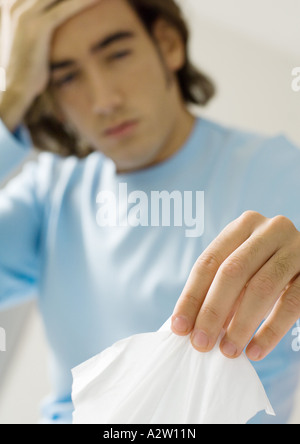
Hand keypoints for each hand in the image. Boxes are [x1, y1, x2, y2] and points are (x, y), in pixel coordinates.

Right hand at [0, 0, 99, 131]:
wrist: (16, 88)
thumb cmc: (28, 68)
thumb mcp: (32, 39)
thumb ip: (41, 23)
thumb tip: (54, 20)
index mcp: (14, 5)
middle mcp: (16, 5)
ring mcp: (25, 15)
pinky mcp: (37, 28)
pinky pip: (64, 9)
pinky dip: (83, 2)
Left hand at [171, 211, 299, 360]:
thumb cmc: (265, 267)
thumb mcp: (242, 268)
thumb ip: (218, 288)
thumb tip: (189, 326)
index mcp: (243, 225)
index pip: (209, 261)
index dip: (191, 296)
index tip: (179, 327)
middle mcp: (269, 230)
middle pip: (232, 272)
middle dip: (212, 311)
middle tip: (201, 343)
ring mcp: (295, 248)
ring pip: (261, 288)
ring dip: (241, 324)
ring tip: (228, 351)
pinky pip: (291, 304)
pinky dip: (271, 331)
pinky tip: (256, 350)